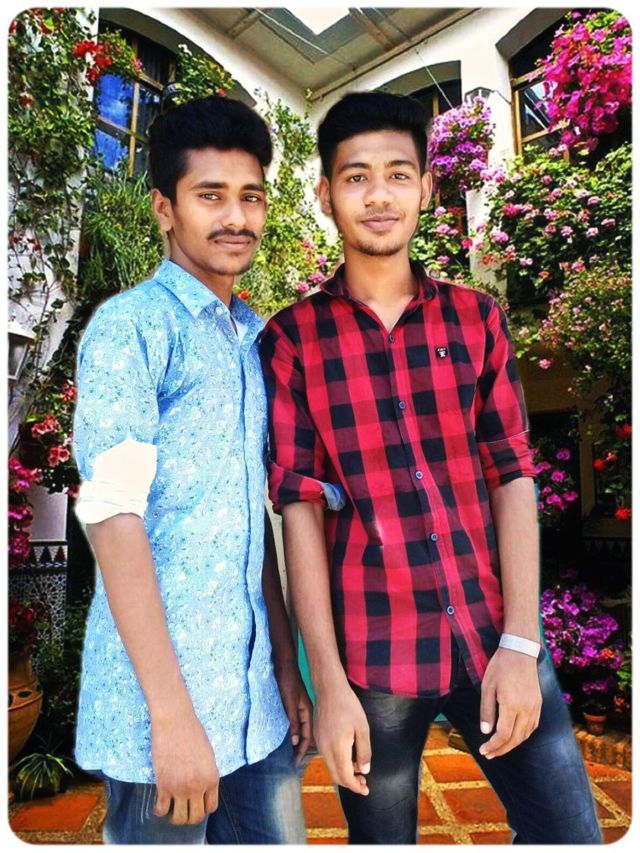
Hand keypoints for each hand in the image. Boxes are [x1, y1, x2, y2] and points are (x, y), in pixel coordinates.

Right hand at [151, 708, 219, 824]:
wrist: (175, 720)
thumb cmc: (192, 732)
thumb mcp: (208, 755)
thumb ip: (206, 774)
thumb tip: (201, 788)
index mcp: (212, 778)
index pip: (211, 807)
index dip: (203, 808)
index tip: (196, 804)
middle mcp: (198, 786)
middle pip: (195, 818)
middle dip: (189, 817)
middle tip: (183, 810)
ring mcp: (180, 787)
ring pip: (179, 819)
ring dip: (175, 817)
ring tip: (171, 809)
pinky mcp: (163, 785)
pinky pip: (161, 809)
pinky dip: (159, 811)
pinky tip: (159, 804)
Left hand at [274, 659, 313, 765]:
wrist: (283, 664)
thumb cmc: (287, 681)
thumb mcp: (290, 702)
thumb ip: (293, 720)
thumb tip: (294, 741)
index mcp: (307, 712)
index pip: (307, 737)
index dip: (301, 750)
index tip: (295, 763)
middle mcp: (304, 712)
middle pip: (304, 735)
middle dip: (299, 748)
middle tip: (292, 762)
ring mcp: (298, 708)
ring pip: (298, 729)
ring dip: (294, 741)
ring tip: (287, 753)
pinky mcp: (290, 704)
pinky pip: (292, 722)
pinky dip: (289, 732)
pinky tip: (283, 736)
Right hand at [315, 679, 370, 795]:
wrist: (329, 689)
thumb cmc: (348, 706)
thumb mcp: (362, 728)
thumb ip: (364, 751)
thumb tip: (364, 771)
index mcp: (337, 748)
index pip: (345, 777)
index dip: (356, 787)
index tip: (366, 789)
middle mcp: (325, 749)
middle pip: (336, 776)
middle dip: (350, 783)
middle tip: (364, 781)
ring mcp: (319, 744)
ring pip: (330, 767)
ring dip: (343, 773)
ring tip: (358, 768)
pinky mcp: (317, 738)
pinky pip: (327, 757)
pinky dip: (337, 763)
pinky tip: (348, 756)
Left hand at [478, 648, 541, 759]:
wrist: (520, 651)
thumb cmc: (501, 667)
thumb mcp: (487, 686)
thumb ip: (487, 710)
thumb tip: (485, 732)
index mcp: (512, 705)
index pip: (503, 735)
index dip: (493, 746)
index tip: (483, 750)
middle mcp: (526, 709)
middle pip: (515, 739)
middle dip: (501, 749)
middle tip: (488, 754)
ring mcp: (535, 707)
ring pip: (525, 734)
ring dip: (512, 744)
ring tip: (499, 748)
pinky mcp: (538, 703)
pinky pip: (532, 726)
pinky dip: (523, 735)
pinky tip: (514, 736)